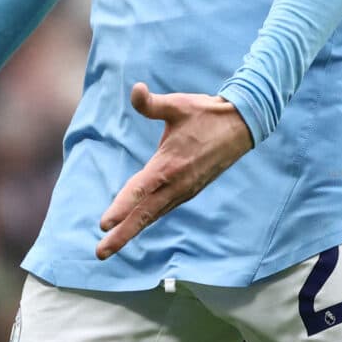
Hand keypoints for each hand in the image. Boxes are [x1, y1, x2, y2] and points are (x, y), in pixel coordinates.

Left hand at [96, 83, 254, 259]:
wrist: (242, 126)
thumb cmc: (206, 114)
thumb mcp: (177, 105)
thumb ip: (152, 103)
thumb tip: (135, 89)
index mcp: (169, 166)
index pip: (139, 191)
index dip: (120, 208)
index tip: (103, 225)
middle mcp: (176, 184)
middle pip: (144, 215)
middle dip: (122, 235)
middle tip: (100, 252)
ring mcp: (184, 191)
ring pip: (153, 215)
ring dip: (132, 231)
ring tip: (112, 246)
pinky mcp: (189, 190)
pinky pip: (162, 209)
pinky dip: (147, 220)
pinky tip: (136, 225)